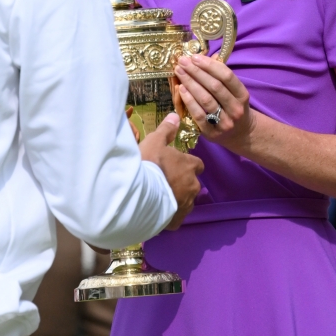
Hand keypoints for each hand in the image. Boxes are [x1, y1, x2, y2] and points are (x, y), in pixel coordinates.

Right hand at [139, 112, 203, 229]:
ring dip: (176, 198)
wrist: (137, 192)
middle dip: (182, 182)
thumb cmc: (148, 163)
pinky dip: (170, 214)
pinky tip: (158, 211)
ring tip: (159, 197)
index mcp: (190, 166)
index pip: (197, 164)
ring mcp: (186, 203)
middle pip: (192, 183)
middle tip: (164, 181)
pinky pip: (176, 217)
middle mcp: (193, 185)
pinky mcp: (177, 219)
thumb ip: (166, 130)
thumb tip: (175, 116)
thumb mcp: (154, 141)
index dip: (187, 164)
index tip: (175, 165)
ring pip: (185, 200)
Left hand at [174, 54, 253, 151]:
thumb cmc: (233, 107)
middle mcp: (235, 109)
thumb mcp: (235, 92)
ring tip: (179, 72)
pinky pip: (198, 115)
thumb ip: (220, 77)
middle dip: (196, 72)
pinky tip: (181, 90)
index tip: (195, 57)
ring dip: (190, 84)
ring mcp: (224, 122)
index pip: (227, 76)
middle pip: (214, 86)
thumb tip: (202, 58)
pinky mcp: (212, 133)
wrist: (241, 134)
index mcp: (242, 95)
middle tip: (182, 62)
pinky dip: (189, 101)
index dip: (210, 65)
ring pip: (206, 100)